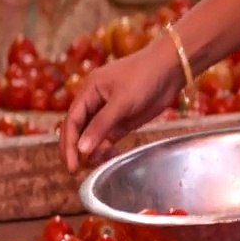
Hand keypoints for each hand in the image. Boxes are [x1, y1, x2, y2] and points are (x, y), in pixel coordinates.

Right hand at [59, 39, 182, 172]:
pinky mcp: (123, 120)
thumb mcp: (121, 102)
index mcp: (89, 91)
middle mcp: (95, 102)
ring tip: (92, 166)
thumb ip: (101, 126)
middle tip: (75, 170)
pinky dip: (105, 149)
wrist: (171, 69)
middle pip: (79, 129)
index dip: (69, 143)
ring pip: (93, 135)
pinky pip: (108, 138)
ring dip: (91, 151)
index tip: (71, 164)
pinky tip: (106, 157)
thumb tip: (81, 149)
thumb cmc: (143, 77)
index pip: (71, 121)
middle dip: (76, 150)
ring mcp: (109, 112)